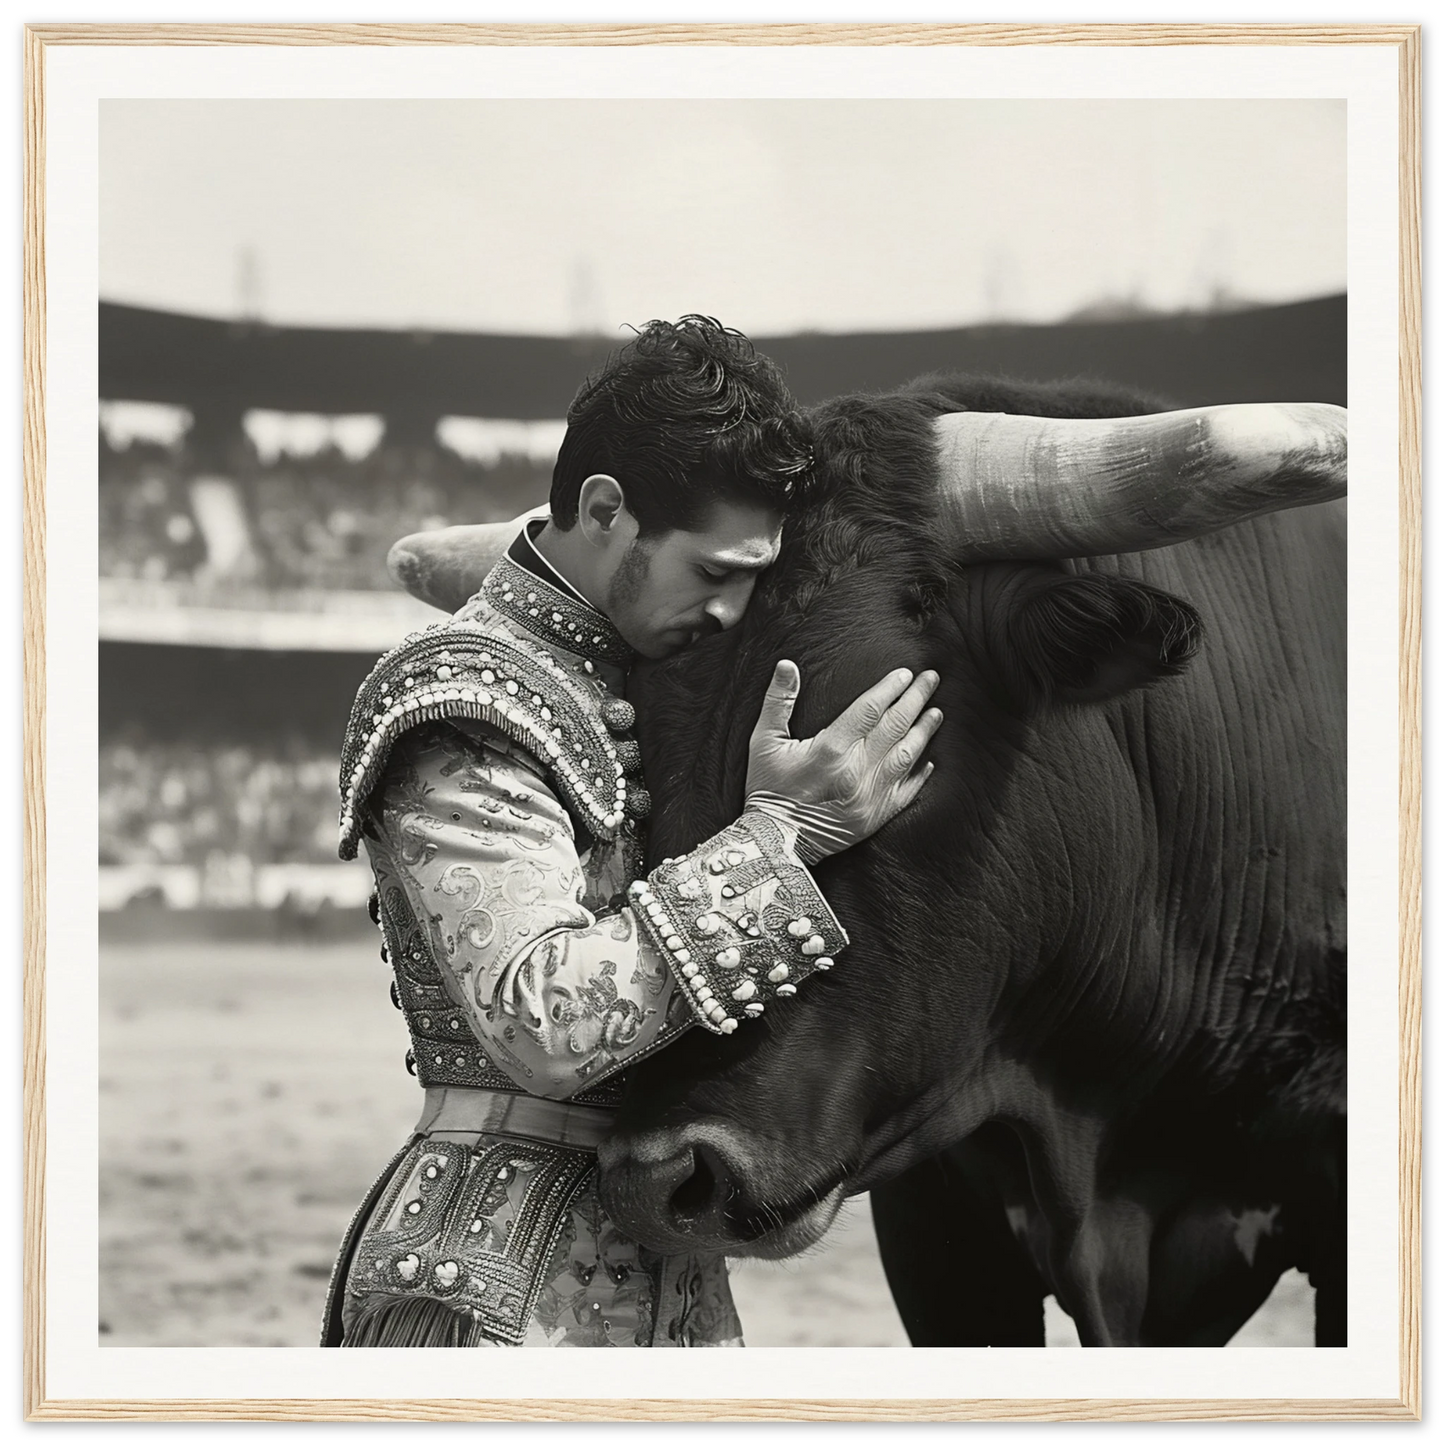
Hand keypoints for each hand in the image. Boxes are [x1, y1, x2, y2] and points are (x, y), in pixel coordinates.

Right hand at [743, 660, 942, 863]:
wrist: (775, 841)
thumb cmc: (767, 789)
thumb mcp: (763, 742)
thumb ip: (777, 701)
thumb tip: (786, 665)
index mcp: (831, 749)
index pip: (869, 709)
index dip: (889, 688)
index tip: (905, 673)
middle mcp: (856, 771)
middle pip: (894, 726)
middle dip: (915, 699)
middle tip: (932, 679)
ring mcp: (870, 796)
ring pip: (906, 756)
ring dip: (924, 732)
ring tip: (936, 712)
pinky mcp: (875, 816)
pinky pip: (906, 792)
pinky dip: (920, 775)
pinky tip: (929, 760)